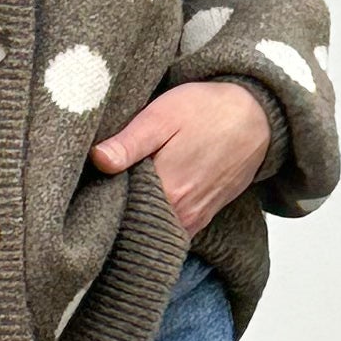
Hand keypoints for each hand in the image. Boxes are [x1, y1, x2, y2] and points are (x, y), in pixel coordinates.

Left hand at [91, 79, 273, 235]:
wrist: (256, 117)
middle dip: (113, 214)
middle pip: (133, 225)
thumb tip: (98, 160)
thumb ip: (130, 142)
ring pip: (152, 230)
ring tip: (116, 199)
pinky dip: (154, 223)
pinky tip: (142, 204)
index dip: (98, 202)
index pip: (118, 211)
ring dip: (134, 219)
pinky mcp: (203, 218)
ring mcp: (194, 219)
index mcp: (165, 188)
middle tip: (93, 196)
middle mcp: (180, 213)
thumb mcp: (163, 115)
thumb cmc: (206, 110)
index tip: (84, 190)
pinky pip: (171, 231)